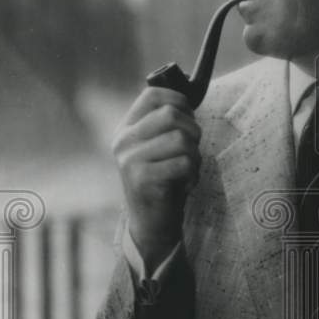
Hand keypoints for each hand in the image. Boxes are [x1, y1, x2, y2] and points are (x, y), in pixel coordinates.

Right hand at [112, 87, 200, 269]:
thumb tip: (188, 98)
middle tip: (192, 151)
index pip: (153, 95)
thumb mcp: (159, 148)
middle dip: (193, 131)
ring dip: (195, 156)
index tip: (189, 119)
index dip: (179, 101)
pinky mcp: (142, 179)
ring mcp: (129, 160)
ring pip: (181, 139)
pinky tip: (185, 184)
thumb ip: (166, 125)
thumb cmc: (163, 181)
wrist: (152, 224)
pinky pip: (184, 163)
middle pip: (171, 115)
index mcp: (126, 128)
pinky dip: (193, 174)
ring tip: (188, 170)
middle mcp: (123, 141)